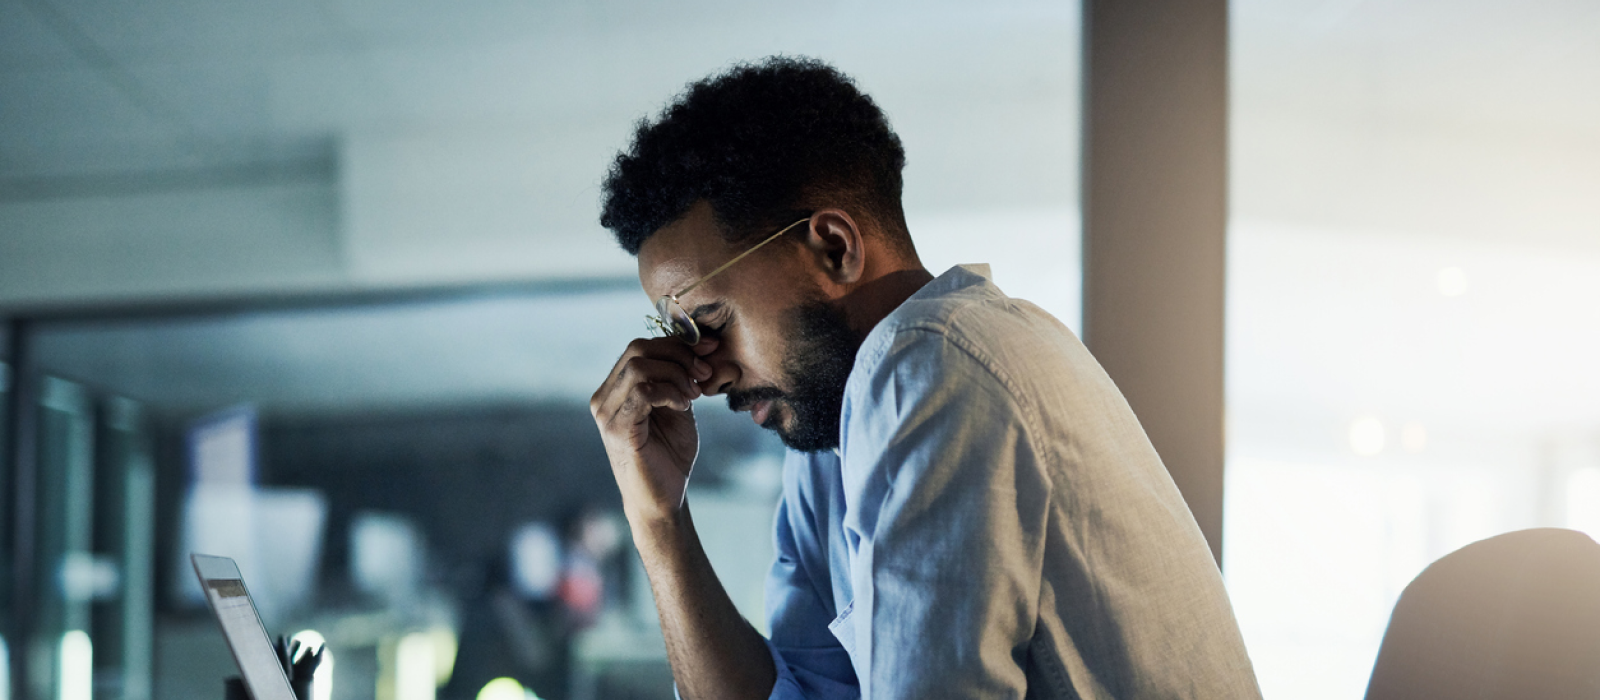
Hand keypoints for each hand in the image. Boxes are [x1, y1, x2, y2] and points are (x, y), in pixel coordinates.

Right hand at [590, 336, 717, 525]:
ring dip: (675, 375)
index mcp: (616, 389)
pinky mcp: (616, 429)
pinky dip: (668, 392)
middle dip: (679, 355)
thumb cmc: (670, 455)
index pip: (641, 347)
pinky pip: (641, 392)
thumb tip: (706, 344)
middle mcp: (604, 397)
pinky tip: (683, 406)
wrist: (662, 499)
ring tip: (693, 395)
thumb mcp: (680, 406)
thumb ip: (684, 377)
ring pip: (639, 367)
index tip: (710, 350)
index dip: (677, 343)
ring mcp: (606, 413)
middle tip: (704, 374)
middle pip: (638, 349)